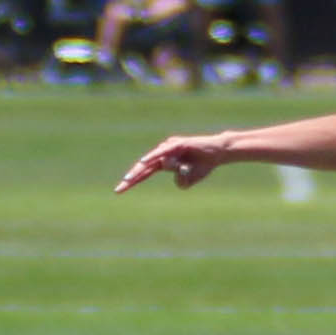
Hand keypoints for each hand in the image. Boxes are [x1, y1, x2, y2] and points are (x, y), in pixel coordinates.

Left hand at [113, 133, 237, 192]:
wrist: (217, 154)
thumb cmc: (202, 167)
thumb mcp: (189, 181)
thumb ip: (180, 181)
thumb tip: (170, 168)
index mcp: (162, 164)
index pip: (143, 174)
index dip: (131, 182)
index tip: (118, 191)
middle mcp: (162, 154)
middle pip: (143, 168)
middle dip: (131, 178)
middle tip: (119, 189)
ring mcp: (168, 147)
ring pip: (161, 165)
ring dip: (176, 169)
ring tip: (190, 166)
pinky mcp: (176, 143)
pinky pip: (162, 152)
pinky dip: (153, 157)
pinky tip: (143, 162)